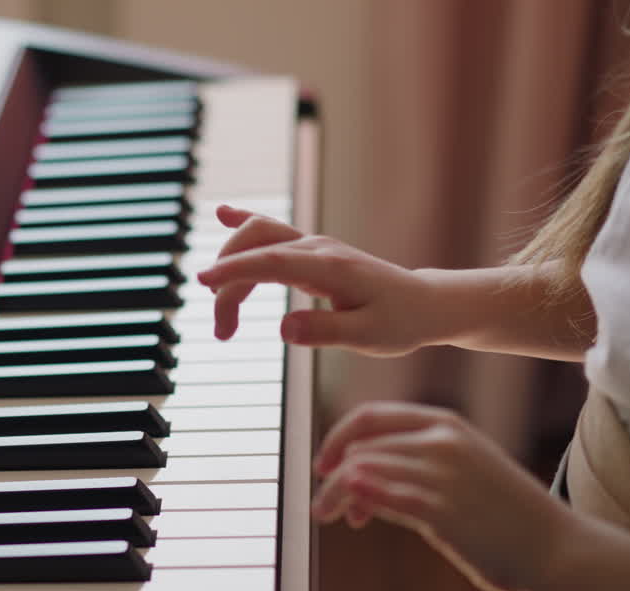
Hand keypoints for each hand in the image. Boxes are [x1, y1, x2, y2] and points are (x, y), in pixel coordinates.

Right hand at [196, 205, 434, 353]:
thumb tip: (284, 328)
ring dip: (232, 266)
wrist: (425, 304)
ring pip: (259, 237)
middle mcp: (319, 249)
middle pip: (257, 248)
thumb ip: (326, 331)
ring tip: (223, 316)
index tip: (204, 283)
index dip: (235, 270)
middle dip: (228, 283)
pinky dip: (244, 225)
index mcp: (332, 268)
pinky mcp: (312, 252)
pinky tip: (222, 213)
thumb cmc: (400, 322)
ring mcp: (314, 246)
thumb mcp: (369, 337)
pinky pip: (273, 232)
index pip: (272, 262)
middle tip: (222, 331)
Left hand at [312, 402, 568, 590]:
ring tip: (331, 516)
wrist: (556, 547)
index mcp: (447, 423)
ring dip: (337, 495)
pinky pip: (384, 497)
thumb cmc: (507, 515)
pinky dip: (359, 499)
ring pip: (363, 471)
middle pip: (361, 448)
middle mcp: (442, 440)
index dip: (337, 438)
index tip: (324, 464)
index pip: (371, 416)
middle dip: (333, 476)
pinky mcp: (441, 509)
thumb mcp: (466, 467)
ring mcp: (442, 474)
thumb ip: (418, 460)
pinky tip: (350, 513)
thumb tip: (359, 473)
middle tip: (324, 506)